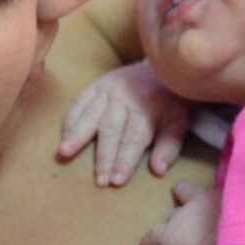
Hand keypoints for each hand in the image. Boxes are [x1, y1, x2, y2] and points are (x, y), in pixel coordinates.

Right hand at [57, 60, 190, 186]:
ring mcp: (108, 89)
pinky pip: (80, 101)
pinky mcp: (97, 84)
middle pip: (110, 130)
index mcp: (147, 107)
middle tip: (98, 179)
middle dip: (104, 156)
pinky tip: (64, 136)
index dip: (125, 160)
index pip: (133, 138)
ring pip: (91, 115)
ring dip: (77, 135)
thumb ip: (170, 145)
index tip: (116, 181)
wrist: (164, 64)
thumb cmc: (172, 100)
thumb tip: (158, 170)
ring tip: (64, 152)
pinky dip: (71, 119)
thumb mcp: (180, 120)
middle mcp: (125, 97)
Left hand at [139, 183, 225, 244]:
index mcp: (225, 195)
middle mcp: (202, 199)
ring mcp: (182, 216)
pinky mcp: (166, 236)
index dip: (214, 198)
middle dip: (185, 195)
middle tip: (182, 195)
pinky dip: (148, 242)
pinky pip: (152, 237)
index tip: (216, 202)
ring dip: (173, 223)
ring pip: (173, 216)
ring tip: (171, 229)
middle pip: (188, 192)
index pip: (216, 191)